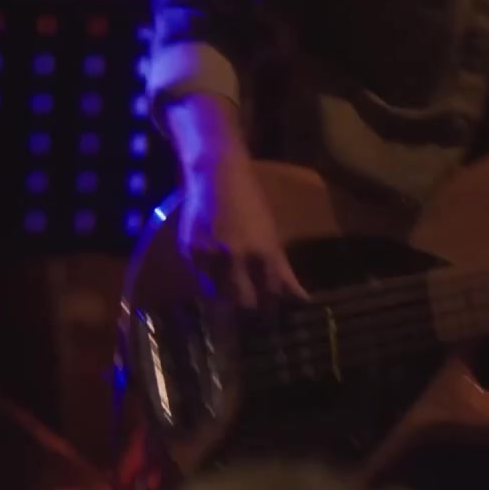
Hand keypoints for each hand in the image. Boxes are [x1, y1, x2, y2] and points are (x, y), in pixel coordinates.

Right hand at [178, 154, 308, 308]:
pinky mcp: (191, 252)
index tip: (274, 314)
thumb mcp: (272, 234)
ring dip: (228, 296)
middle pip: (245, 302)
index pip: (272, 293)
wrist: (216, 175)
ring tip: (232, 293)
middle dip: (250, 306)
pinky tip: (214, 275)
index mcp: (265, 252)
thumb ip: (280, 266)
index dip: (273, 306)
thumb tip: (297, 296)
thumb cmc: (251, 201)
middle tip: (252, 308)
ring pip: (221, 295)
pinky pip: (201, 280)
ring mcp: (212, 256)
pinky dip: (209, 281)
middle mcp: (238, 258)